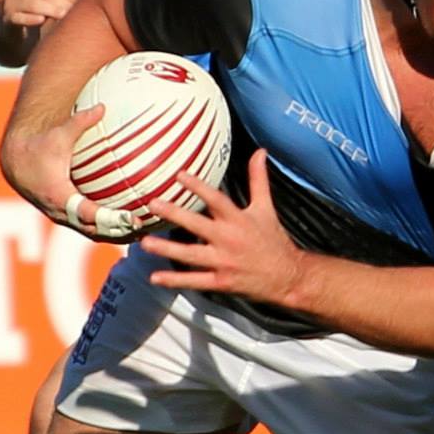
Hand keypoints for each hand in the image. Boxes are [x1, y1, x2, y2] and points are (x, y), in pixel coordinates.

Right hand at [0, 101, 141, 240]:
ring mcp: (61, 217)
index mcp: (59, 195)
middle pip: (94, 230)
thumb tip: (102, 107)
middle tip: (145, 227)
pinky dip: (106, 232)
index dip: (112, 219)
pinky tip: (128, 229)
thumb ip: (80, 122)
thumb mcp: (59, 135)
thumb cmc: (39, 146)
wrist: (15, 162)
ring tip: (142, 233)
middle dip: (118, 232)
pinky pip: (87, 229)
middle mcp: (60, 211)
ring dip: (115, 236)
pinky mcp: (64, 217)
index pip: (89, 213)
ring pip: (91, 234)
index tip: (133, 219)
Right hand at [4, 0, 81, 28]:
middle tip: (74, 12)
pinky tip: (42, 20)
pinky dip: (31, 19)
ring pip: (34, 4)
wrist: (16, 22)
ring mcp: (10, 1)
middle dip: (63, 3)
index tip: (79, 2)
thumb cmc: (38, 2)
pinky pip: (20, 17)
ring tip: (64, 16)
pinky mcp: (8, 18)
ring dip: (52, 11)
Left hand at [142, 151, 308, 300]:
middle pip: (198, 225)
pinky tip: (155, 277)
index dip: (198, 187)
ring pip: (191, 255)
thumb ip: (259, 180)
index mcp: (239, 220)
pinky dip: (175, 280)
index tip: (179, 175)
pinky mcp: (222, 281)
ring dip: (167, 249)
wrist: (288, 276)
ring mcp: (224, 262)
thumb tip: (260, 152)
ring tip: (145, 243)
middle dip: (175, 214)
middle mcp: (229, 239)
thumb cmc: (274, 241)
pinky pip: (195, 281)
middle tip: (153, 204)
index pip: (217, 200)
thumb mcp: (266, 208)